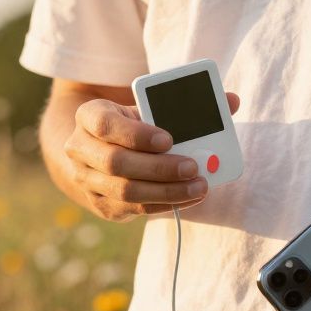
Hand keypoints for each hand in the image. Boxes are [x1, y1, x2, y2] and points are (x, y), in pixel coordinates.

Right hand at [63, 92, 239, 221]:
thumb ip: (186, 105)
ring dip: (166, 191)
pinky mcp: (101, 204)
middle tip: (194, 167)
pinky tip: (187, 197)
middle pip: (116, 162)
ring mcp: (86, 180)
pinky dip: (164, 204)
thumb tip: (231, 101)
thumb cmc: (132, 125)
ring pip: (124, 191)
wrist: (97, 150)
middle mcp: (79, 149)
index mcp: (88, 116)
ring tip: (198, 186)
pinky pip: (133, 209)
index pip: (105, 125)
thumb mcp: (147, 108)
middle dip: (159, 167)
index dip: (137, 134)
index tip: (169, 139)